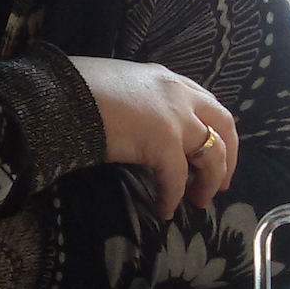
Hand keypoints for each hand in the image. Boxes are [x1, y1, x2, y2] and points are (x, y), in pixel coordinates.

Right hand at [67, 56, 237, 218]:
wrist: (62, 96)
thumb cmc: (79, 88)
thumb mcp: (121, 83)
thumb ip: (142, 98)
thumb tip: (142, 122)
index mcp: (168, 79)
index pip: (207, 103)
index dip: (216, 130)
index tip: (215, 149)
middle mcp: (180, 95)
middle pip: (224, 127)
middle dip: (228, 157)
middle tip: (221, 182)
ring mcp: (175, 118)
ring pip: (211, 155)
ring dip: (209, 181)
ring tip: (199, 201)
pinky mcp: (163, 144)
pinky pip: (176, 178)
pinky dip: (172, 196)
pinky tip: (165, 209)